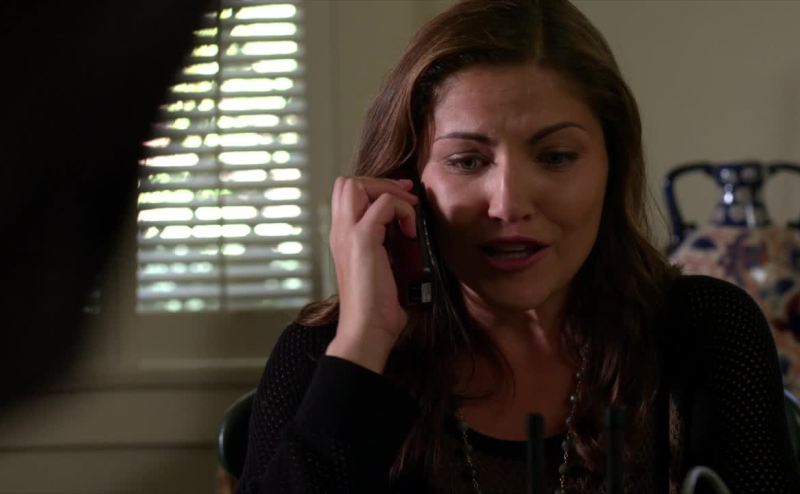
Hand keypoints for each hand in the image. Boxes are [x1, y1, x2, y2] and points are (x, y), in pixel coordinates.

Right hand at [326, 176, 417, 373]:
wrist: (367, 328)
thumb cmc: (376, 307)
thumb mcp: (381, 268)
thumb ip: (385, 247)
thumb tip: (408, 232)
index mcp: (342, 237)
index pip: (347, 193)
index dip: (375, 189)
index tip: (402, 201)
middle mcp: (340, 231)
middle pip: (347, 182)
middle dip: (381, 183)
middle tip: (406, 198)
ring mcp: (348, 233)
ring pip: (358, 184)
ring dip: (390, 192)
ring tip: (408, 213)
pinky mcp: (363, 239)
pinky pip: (384, 204)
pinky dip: (403, 211)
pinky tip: (411, 234)